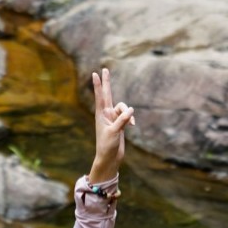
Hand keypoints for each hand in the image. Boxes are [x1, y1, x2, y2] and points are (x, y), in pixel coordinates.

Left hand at [89, 66, 134, 181]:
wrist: (109, 158)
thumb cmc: (107, 146)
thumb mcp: (114, 132)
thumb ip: (122, 120)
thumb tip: (131, 110)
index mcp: (101, 114)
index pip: (100, 96)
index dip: (98, 85)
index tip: (95, 74)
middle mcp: (106, 114)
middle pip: (108, 94)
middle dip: (107, 82)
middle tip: (104, 69)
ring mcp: (113, 118)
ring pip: (123, 107)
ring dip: (128, 112)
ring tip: (131, 123)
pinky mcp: (119, 123)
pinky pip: (127, 115)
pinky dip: (131, 118)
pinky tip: (133, 125)